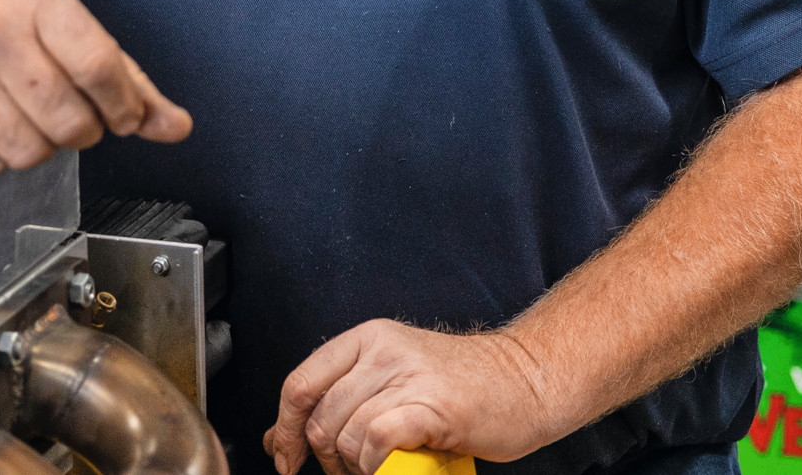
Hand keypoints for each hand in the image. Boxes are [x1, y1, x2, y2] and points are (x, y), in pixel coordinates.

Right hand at [0, 0, 191, 173]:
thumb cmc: (12, 21)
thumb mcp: (72, 30)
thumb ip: (129, 82)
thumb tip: (177, 128)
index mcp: (43, 4)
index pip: (97, 65)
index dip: (123, 105)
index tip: (126, 117)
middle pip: (66, 117)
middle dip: (85, 132)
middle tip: (79, 120)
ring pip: (28, 150)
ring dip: (44, 149)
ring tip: (38, 122)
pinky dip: (4, 158)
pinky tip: (2, 126)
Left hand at [266, 321, 561, 474]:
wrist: (525, 380)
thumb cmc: (460, 387)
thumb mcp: (390, 381)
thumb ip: (337, 401)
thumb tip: (276, 438)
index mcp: (367, 339)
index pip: (299, 383)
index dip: (284, 430)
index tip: (286, 459)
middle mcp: (383, 350)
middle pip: (321, 417)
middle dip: (326, 459)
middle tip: (350, 471)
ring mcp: (409, 375)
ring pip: (346, 433)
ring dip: (354, 467)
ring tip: (376, 469)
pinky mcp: (433, 405)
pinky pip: (376, 440)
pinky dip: (375, 465)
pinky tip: (389, 467)